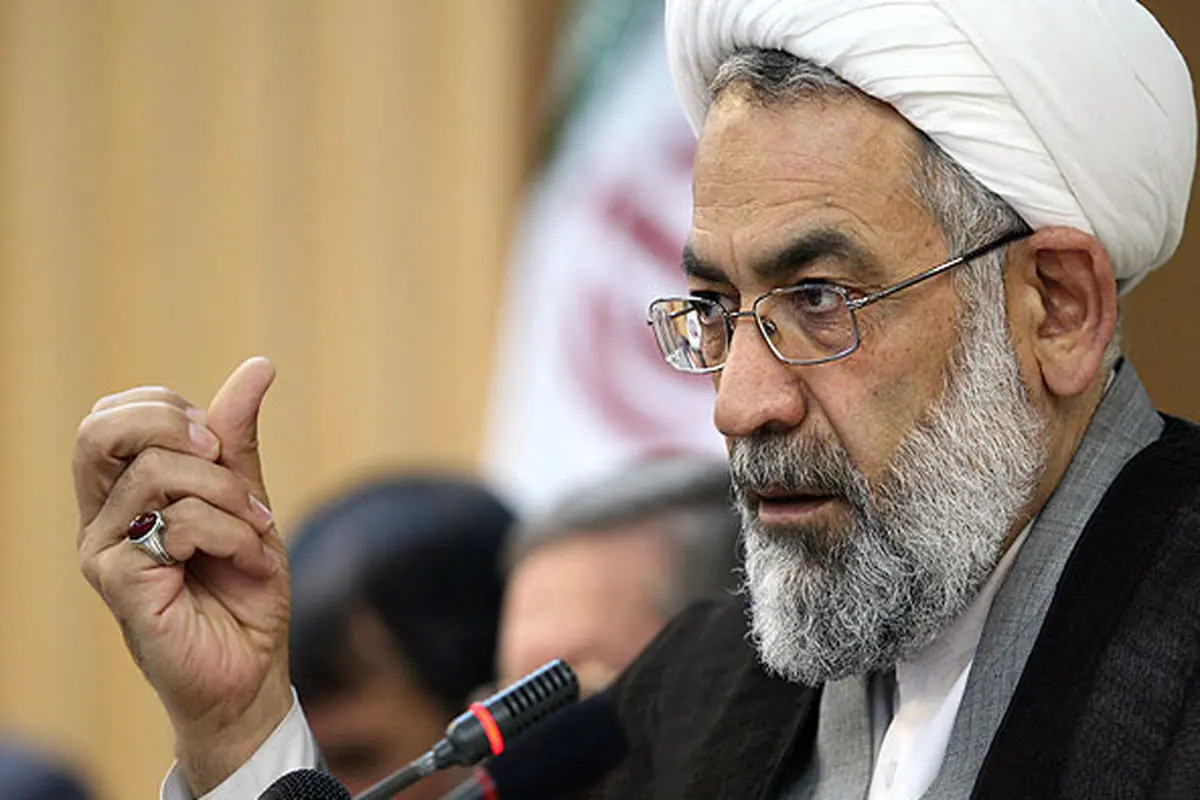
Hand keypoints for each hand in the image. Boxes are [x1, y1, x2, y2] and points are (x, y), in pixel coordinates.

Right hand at [75, 357, 291, 793]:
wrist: (251, 671)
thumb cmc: (242, 591)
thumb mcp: (246, 501)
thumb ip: (237, 440)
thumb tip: (257, 365)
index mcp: (122, 493)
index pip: (109, 415)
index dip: (167, 406)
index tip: (218, 437)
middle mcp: (101, 518)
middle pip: (99, 428)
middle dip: (176, 424)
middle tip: (223, 456)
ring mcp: (103, 551)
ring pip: (155, 472)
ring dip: (228, 493)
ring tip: (256, 531)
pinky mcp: (119, 583)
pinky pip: (178, 523)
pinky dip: (232, 533)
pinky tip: (249, 561)